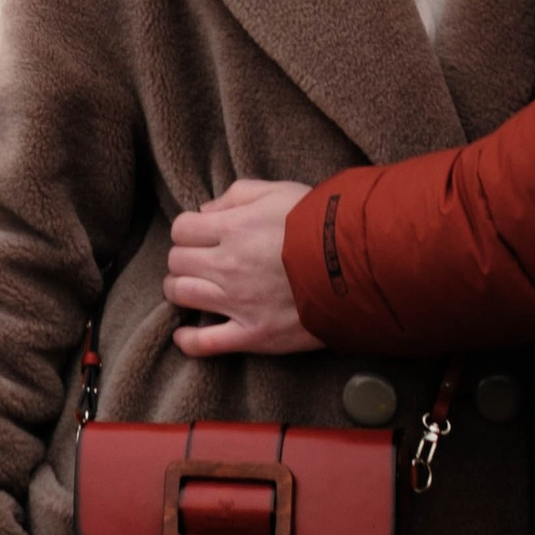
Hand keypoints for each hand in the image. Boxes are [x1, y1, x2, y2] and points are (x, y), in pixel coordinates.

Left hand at [163, 176, 320, 355]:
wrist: (356, 268)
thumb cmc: (320, 225)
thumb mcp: (278, 191)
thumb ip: (237, 195)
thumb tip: (205, 211)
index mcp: (233, 228)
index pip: (182, 229)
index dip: (187, 231)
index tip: (199, 235)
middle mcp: (228, 265)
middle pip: (177, 262)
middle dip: (182, 259)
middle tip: (197, 261)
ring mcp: (238, 303)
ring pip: (182, 296)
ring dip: (179, 290)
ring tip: (191, 288)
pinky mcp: (253, 335)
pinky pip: (205, 343)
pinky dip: (187, 340)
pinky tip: (183, 333)